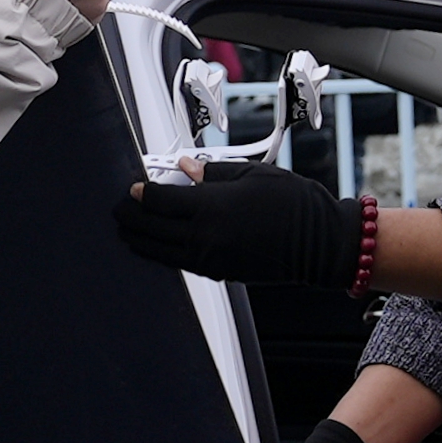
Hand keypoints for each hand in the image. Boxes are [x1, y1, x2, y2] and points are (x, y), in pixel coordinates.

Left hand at [115, 158, 360, 285]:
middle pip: (152, 230)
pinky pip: (181, 264)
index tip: (133, 188)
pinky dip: (164, 255)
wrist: (321, 244)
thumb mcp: (252, 175)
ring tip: (128, 232)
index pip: (159, 202)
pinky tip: (159, 247)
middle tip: (120, 210)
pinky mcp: (221, 274)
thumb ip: (212, 173)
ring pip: (161, 253)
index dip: (141, 194)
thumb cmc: (294, 204)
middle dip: (131, 219)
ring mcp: (211, 259)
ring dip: (141, 241)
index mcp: (211, 208)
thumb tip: (185, 169)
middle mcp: (205, 237)